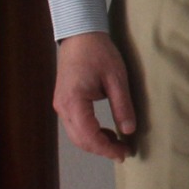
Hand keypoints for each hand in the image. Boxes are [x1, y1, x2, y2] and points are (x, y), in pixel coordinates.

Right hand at [54, 31, 136, 161]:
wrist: (80, 34)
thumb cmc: (99, 52)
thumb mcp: (116, 78)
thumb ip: (122, 105)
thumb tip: (129, 131)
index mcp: (74, 102)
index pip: (89, 136)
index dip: (106, 149)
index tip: (124, 154)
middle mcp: (62, 107)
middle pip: (80, 140)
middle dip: (101, 149)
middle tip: (123, 152)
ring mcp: (60, 105)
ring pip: (76, 135)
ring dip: (95, 142)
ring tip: (117, 143)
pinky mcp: (63, 101)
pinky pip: (75, 125)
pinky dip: (89, 133)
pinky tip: (105, 132)